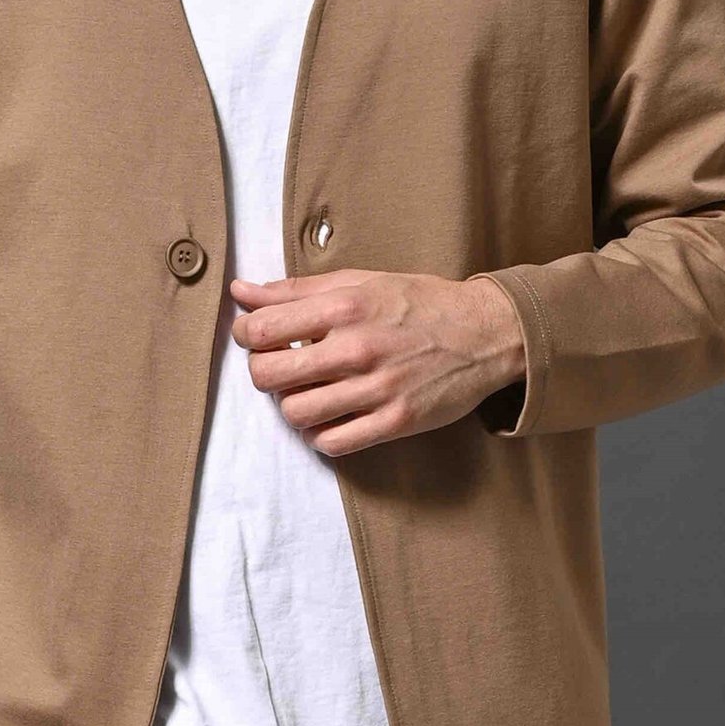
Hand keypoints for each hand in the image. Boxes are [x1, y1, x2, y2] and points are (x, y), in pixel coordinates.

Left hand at [227, 267, 524, 457]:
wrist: (484, 332)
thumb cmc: (416, 303)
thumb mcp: (358, 282)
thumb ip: (294, 290)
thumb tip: (240, 292)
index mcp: (344, 308)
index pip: (262, 329)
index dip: (245, 335)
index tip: (254, 336)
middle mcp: (357, 349)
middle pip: (269, 376)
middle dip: (262, 372)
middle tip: (279, 366)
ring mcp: (377, 389)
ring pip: (296, 413)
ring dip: (292, 404)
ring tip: (308, 391)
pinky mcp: (396, 422)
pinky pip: (333, 443)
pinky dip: (321, 434)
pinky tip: (330, 416)